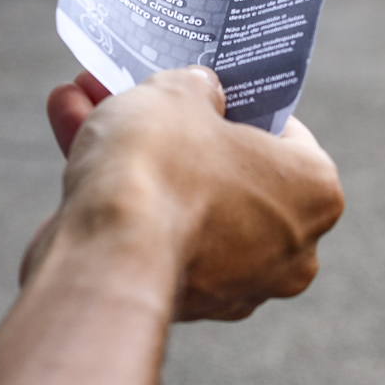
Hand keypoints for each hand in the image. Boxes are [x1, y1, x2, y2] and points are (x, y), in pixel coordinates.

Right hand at [24, 68, 343, 321]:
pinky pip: (151, 229)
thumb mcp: (181, 93)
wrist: (107, 257)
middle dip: (170, 121)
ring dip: (130, 145)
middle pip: (224, 166)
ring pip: (179, 194)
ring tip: (83, 92)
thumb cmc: (164, 167)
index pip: (284, 132)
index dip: (236, 100)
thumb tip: (200, 92)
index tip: (204, 85)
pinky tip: (69, 123)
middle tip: (138, 86)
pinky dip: (115, 186)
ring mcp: (232, 282)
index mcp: (314, 193)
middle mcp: (286, 247)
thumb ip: (197, 86)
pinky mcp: (176, 299)